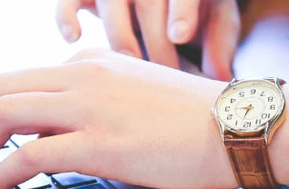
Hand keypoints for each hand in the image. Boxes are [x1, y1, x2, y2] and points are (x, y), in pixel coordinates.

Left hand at [0, 49, 288, 188]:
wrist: (240, 126)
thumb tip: (53, 132)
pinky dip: (3, 173)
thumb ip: (94, 103)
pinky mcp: (101, 144)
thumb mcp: (136, 94)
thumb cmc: (199, 119)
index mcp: (92, 63)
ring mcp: (91, 107)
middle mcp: (84, 76)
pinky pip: (29, 154)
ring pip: (3, 113)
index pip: (19, 78)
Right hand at [55, 0, 240, 79]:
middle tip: (164, 80)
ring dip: (121, 40)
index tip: (179, 35)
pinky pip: (68, 1)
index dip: (182, 10)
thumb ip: (219, 44)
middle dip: (156, 45)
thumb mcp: (215, 19)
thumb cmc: (196, 11)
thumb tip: (222, 78)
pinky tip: (73, 38)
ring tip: (131, 74)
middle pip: (148, 5)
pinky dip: (66, 17)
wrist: (167, 0)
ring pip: (112, 6)